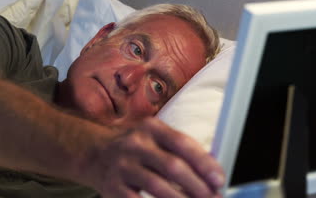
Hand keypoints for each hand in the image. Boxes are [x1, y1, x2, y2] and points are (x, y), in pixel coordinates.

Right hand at [91, 118, 223, 197]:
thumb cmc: (135, 148)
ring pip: (157, 187)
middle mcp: (135, 144)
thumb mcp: (154, 138)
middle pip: (172, 166)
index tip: (219, 180)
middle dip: (197, 187)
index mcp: (151, 128)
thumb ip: (180, 150)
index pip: (182, 143)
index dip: (203, 162)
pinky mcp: (113, 187)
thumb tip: (212, 172)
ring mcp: (122, 166)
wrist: (95, 154)